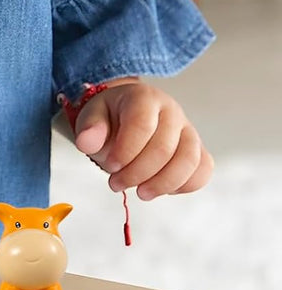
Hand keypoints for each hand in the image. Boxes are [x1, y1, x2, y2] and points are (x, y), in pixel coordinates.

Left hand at [73, 80, 213, 199]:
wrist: (127, 116)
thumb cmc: (111, 117)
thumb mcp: (93, 116)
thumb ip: (89, 128)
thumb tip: (86, 143)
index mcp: (144, 97)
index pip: (141, 125)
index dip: (126, 151)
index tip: (110, 167)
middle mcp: (171, 111)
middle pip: (164, 148)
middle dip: (138, 173)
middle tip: (116, 184)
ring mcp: (189, 130)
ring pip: (188, 161)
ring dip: (162, 184)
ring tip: (140, 193)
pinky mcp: (199, 149)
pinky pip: (203, 170)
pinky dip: (184, 185)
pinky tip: (160, 189)